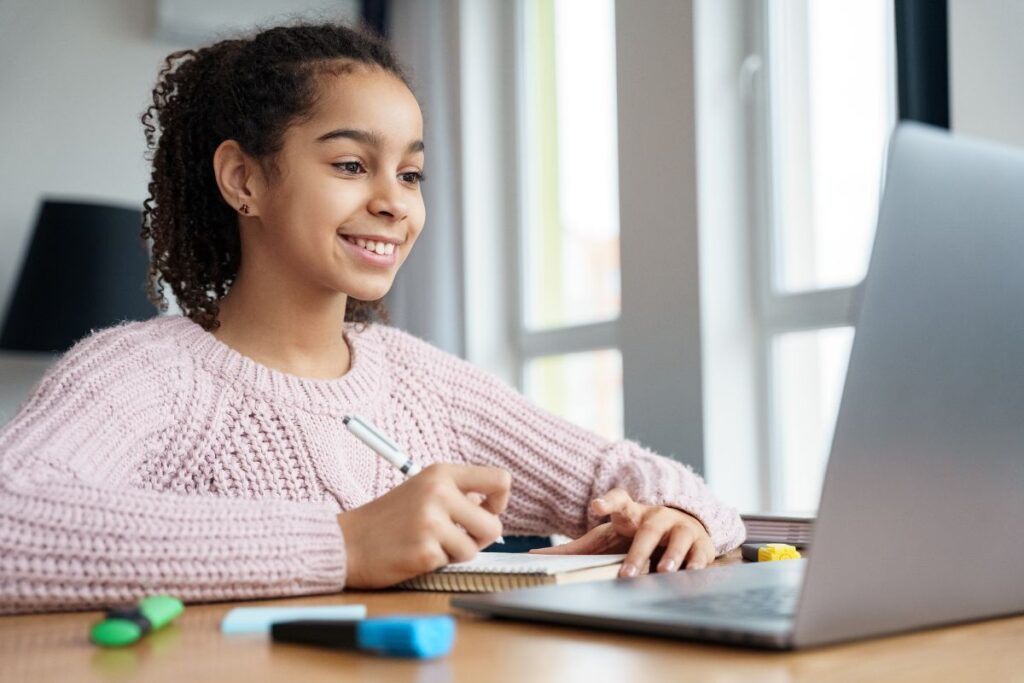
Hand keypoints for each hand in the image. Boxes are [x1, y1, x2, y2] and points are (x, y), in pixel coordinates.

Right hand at [337, 463, 510, 588]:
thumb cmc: (388, 518)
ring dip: (456, 552)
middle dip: (480, 538)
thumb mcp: (422, 489)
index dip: (499, 502)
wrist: (348, 542)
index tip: (484, 511)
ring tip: (430, 543)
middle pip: (494, 524)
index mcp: (441, 474)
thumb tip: (492, 504)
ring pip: (475, 548)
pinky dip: (438, 563)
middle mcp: (439, 493)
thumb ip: (458, 493)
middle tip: (456, 537)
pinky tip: (416, 553)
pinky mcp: (425, 551)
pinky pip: (452, 563)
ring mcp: (431, 522)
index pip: (500, 480)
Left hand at [529, 488, 714, 576]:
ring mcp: (681, 527)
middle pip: (648, 530)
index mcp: (631, 513)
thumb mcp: (606, 538)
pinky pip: (701, 551)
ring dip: (671, 555)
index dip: (606, 501)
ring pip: (678, 537)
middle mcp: (657, 516)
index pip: (618, 500)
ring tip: (663, 571)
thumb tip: (532, 555)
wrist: (682, 525)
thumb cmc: (634, 534)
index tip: (595, 505)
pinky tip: (692, 572)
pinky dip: (697, 562)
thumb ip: (574, 547)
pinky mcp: (701, 541)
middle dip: (639, 552)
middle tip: (628, 573)